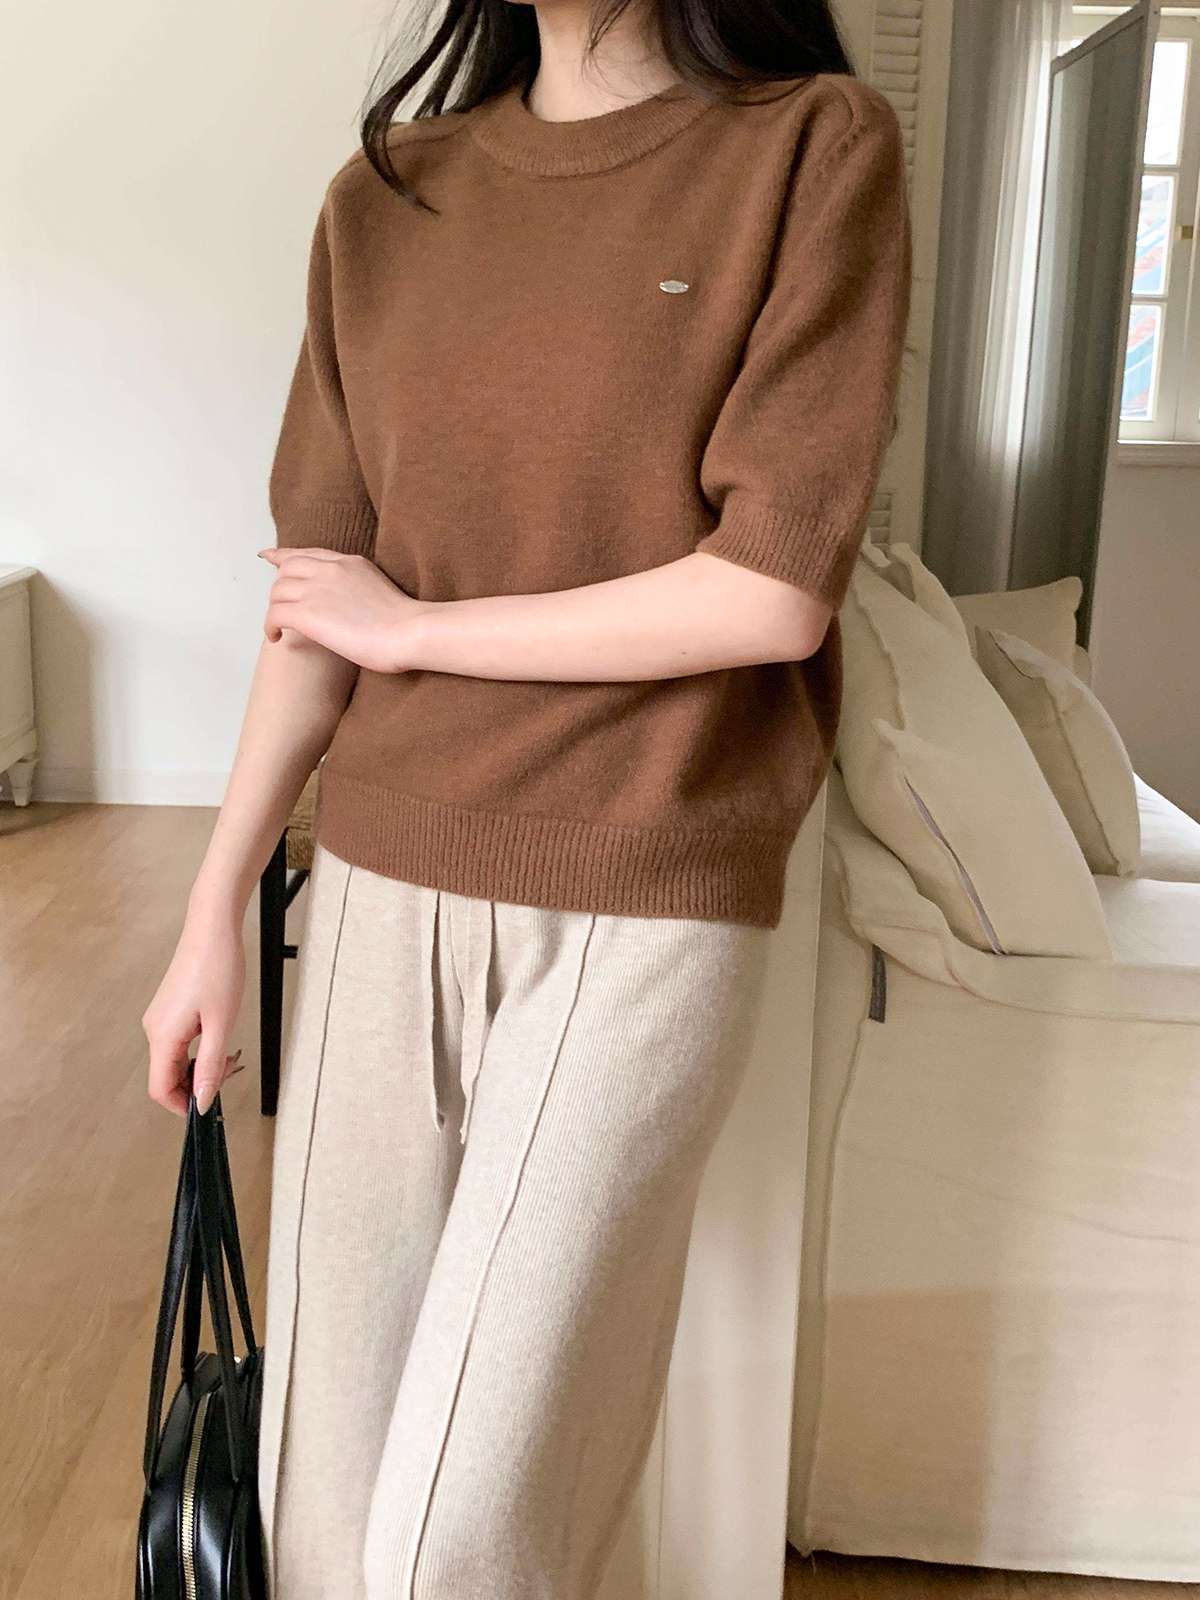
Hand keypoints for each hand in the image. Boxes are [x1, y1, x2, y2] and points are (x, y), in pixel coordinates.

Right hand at [143, 906, 246, 1114]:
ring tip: (229, 1054)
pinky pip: (178, 1043)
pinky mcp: (169, 1009)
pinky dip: (198, 1049)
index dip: (182, 1105)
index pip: (160, 1089)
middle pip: (167, 1076)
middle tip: (230, 1071)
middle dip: (197, 1084)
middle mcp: (154, 1029)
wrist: (212, 930)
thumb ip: (209, 1066)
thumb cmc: (218, 970)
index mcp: (162, 1036)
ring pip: (174, 1060)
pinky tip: (219, 1038)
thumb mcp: (221, 1024)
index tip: (208, 1107)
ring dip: (200, 1066)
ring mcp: (159, 1019)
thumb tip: (201, 1102)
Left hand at [258, 547, 426, 672]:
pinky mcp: (308, 613)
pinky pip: (274, 614)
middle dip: (280, 589)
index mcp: (349, 563)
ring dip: (275, 610)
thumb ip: (358, 588)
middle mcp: (330, 570)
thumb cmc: (406, 625)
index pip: (308, 553)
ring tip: (280, 628)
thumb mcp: (379, 590)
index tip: (269, 556)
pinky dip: (270, 626)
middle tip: (283, 609)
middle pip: (286, 569)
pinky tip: (276, 637)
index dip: (283, 555)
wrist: (409, 632)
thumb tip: (350, 604)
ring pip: (277, 591)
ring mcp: (317, 589)